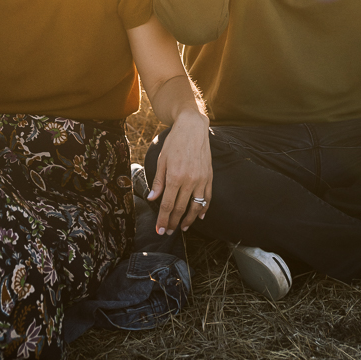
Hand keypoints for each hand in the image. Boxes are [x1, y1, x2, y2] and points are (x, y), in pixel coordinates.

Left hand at [147, 112, 212, 234]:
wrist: (192, 127)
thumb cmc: (174, 142)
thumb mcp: (161, 160)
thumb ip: (158, 182)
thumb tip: (151, 199)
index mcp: (174, 176)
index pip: (167, 205)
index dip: (163, 220)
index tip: (160, 230)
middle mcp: (189, 180)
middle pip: (180, 208)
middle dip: (173, 223)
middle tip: (168, 232)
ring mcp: (201, 179)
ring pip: (196, 207)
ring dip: (189, 220)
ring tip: (182, 227)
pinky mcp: (209, 176)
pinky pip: (208, 197)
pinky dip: (204, 209)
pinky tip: (200, 216)